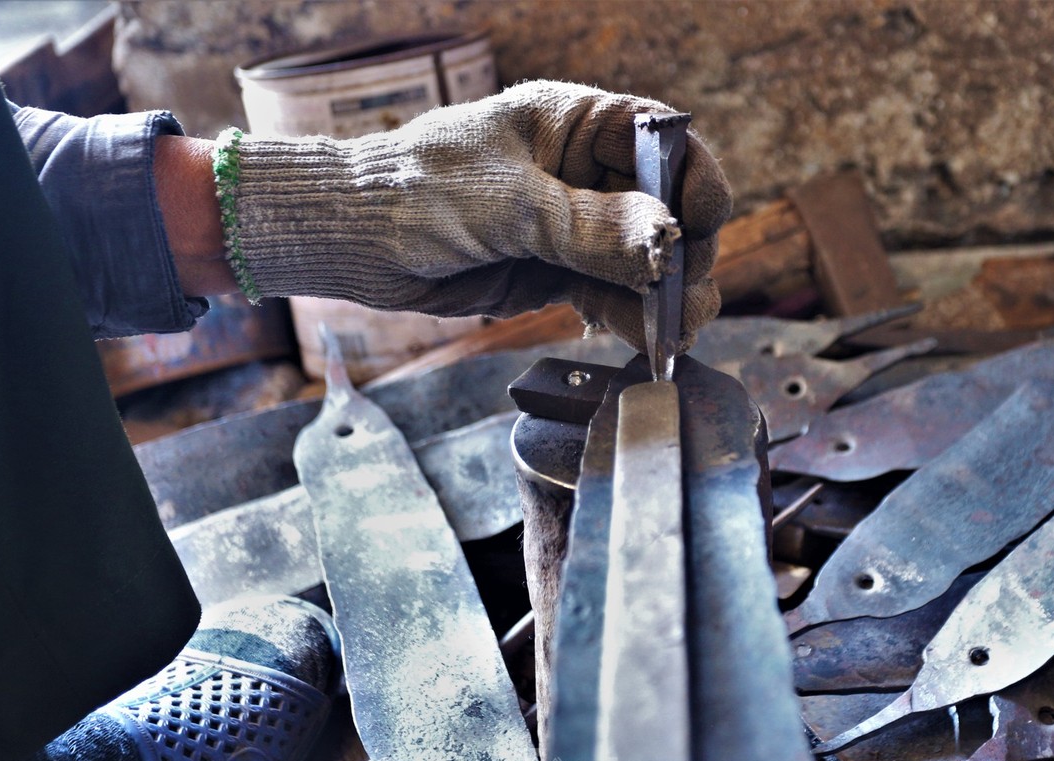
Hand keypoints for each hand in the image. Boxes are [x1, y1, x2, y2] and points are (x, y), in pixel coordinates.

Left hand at [218, 80, 731, 350]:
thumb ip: (590, 228)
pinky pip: (610, 296)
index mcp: (577, 125)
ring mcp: (573, 227)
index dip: (693, 182)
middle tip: (684, 301)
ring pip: (642, 262)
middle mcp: (584, 173)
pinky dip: (630, 320)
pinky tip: (644, 342)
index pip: (664, 143)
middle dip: (682, 256)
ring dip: (663, 299)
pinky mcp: (556, 273)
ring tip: (674, 336)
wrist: (353, 240)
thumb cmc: (417, 191)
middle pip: (664, 211)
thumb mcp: (509, 204)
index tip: (699, 228)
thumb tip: (667, 243)